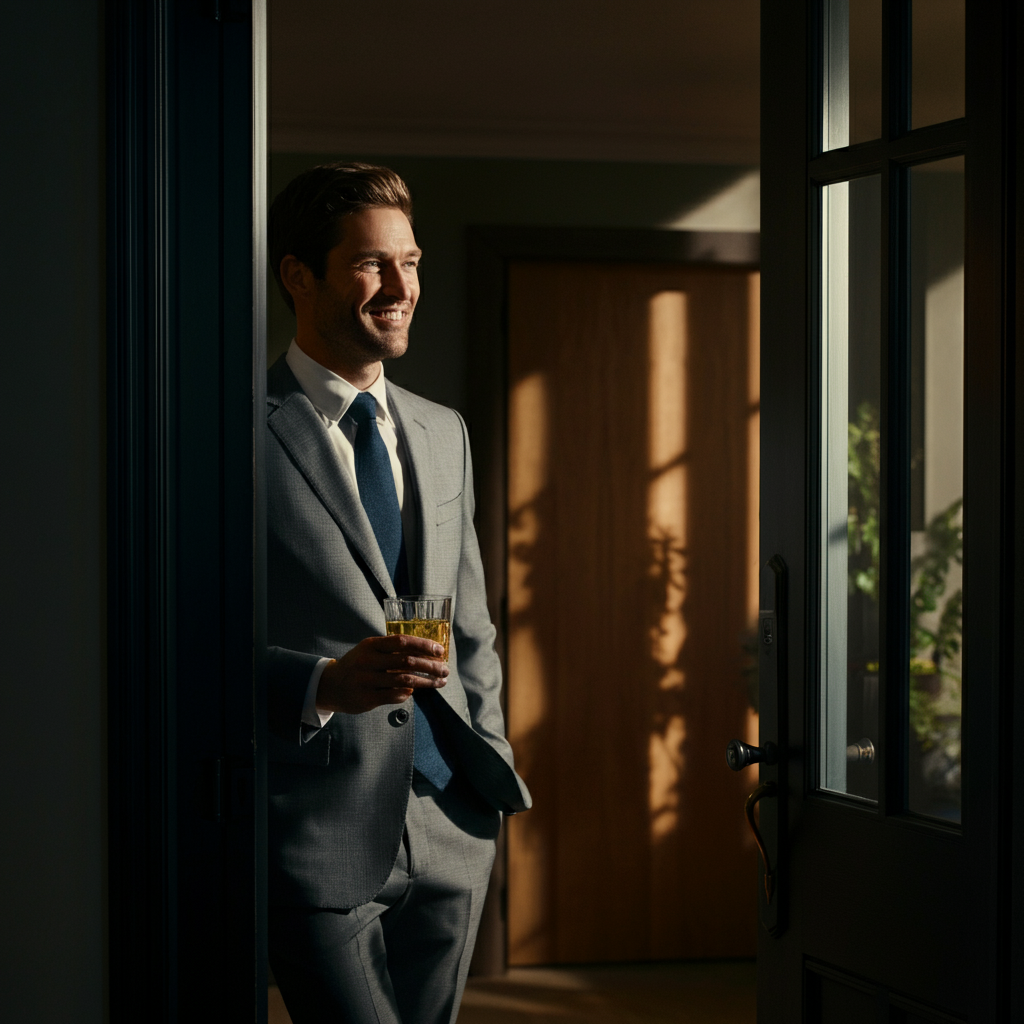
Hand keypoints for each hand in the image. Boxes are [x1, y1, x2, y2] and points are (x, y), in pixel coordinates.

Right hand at [316, 634, 448, 714]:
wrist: (330, 685)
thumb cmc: (358, 665)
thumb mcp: (370, 651)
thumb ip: (393, 651)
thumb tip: (425, 654)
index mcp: (371, 645)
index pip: (402, 641)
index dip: (424, 645)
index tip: (440, 651)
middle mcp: (368, 661)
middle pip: (407, 662)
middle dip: (431, 666)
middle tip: (445, 670)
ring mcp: (366, 680)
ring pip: (404, 681)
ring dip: (426, 682)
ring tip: (439, 682)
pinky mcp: (367, 698)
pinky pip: (395, 696)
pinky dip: (408, 693)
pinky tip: (414, 691)